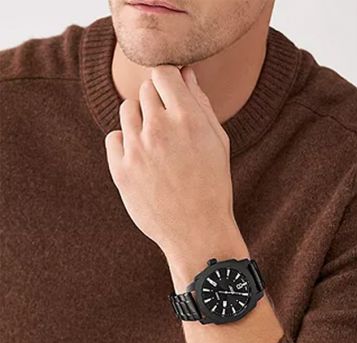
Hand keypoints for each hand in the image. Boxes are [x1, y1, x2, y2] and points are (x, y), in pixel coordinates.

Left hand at [104, 65, 240, 259]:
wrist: (197, 231)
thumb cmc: (213, 185)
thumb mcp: (218, 143)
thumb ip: (201, 103)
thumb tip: (186, 74)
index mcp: (187, 118)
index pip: (163, 73)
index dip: (168, 79)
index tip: (171, 92)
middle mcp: (159, 129)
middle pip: (144, 90)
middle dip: (156, 100)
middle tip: (169, 125)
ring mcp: (137, 150)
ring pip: (127, 111)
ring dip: (140, 120)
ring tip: (156, 144)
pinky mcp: (121, 170)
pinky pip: (114, 138)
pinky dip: (125, 143)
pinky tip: (142, 158)